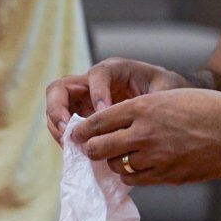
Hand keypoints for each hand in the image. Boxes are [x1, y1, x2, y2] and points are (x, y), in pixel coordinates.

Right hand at [46, 59, 183, 143]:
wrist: (163, 96)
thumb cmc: (163, 89)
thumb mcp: (165, 90)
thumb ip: (156, 99)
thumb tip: (142, 117)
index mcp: (114, 69)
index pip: (97, 75)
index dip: (97, 93)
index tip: (105, 113)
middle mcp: (92, 83)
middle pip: (60, 88)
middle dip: (58, 108)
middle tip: (68, 130)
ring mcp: (83, 100)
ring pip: (56, 106)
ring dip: (56, 126)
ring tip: (68, 145)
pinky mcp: (81, 116)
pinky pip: (64, 124)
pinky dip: (65, 137)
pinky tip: (75, 151)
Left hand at [74, 88, 220, 183]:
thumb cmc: (207, 109)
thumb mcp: (169, 97)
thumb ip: (139, 110)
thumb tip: (112, 125)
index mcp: (144, 107)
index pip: (98, 121)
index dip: (83, 130)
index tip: (77, 134)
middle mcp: (144, 132)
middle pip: (98, 148)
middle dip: (91, 149)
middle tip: (91, 149)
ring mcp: (154, 157)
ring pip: (115, 166)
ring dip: (113, 163)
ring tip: (119, 157)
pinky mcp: (165, 175)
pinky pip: (134, 179)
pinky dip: (131, 174)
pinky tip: (137, 166)